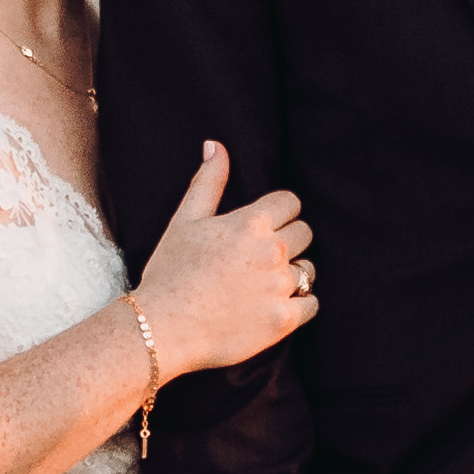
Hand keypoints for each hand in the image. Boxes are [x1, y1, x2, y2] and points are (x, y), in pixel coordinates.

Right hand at [137, 140, 317, 375]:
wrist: (162, 327)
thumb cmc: (170, 271)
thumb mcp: (184, 220)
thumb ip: (208, 182)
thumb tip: (216, 145)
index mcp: (251, 223)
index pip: (290, 203)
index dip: (278, 213)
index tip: (263, 227)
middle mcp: (272, 251)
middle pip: (304, 234)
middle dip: (286, 241)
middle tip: (258, 258)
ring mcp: (280, 287)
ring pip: (308, 270)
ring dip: (291, 274)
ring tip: (261, 285)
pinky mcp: (284, 319)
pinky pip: (312, 304)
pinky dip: (298, 305)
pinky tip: (272, 306)